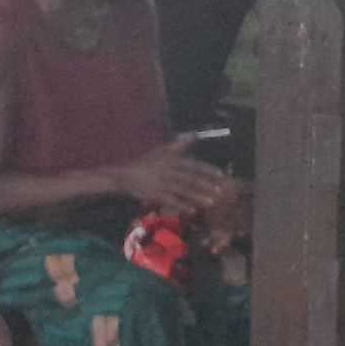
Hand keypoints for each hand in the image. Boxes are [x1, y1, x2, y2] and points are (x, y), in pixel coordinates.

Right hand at [111, 137, 237, 215]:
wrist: (124, 175)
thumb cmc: (145, 163)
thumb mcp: (160, 151)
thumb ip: (178, 145)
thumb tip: (193, 135)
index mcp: (170, 160)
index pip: (192, 164)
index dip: (207, 170)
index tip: (221, 175)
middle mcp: (167, 170)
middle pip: (190, 178)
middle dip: (206, 185)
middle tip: (220, 191)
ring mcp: (161, 183)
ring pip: (183, 191)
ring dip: (197, 197)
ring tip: (211, 202)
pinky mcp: (155, 194)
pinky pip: (171, 201)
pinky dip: (182, 206)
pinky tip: (192, 211)